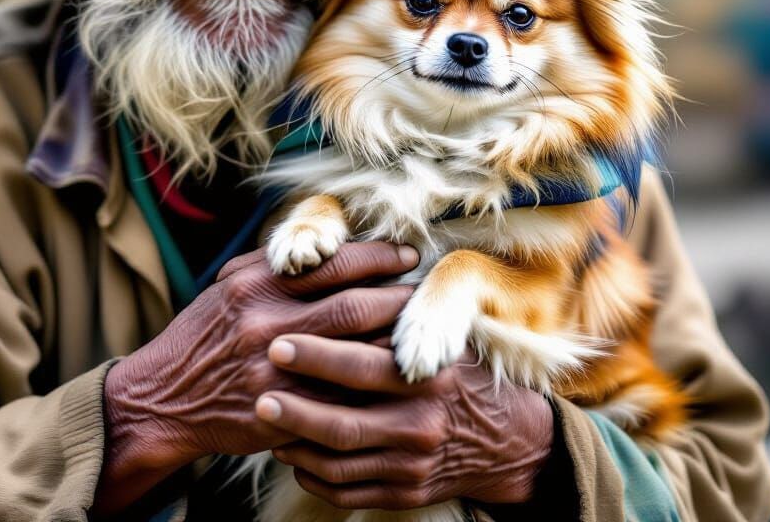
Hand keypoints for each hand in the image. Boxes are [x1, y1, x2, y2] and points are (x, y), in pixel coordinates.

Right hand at [94, 242, 416, 514]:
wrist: (164, 397)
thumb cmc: (204, 333)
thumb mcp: (229, 286)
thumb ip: (274, 263)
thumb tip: (324, 238)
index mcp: (257, 284)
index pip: (333, 262)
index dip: (378, 258)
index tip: (406, 255)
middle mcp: (267, 322)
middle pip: (354, 306)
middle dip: (398, 297)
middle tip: (425, 291)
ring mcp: (275, 371)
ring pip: (355, 351)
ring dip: (394, 340)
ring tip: (422, 331)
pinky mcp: (282, 412)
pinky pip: (340, 396)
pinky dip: (372, 384)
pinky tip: (395, 377)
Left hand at [259, 334, 553, 511]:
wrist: (511, 439)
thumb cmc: (461, 368)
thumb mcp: (442, 334)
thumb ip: (397, 313)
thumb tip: (335, 276)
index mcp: (427, 376)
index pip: (362, 366)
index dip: (316, 357)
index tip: (277, 343)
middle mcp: (421, 425)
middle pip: (344, 422)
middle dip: (296, 407)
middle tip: (257, 391)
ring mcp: (413, 465)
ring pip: (340, 463)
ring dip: (296, 444)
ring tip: (264, 421)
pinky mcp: (407, 494)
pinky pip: (349, 491)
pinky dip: (314, 474)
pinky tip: (291, 454)